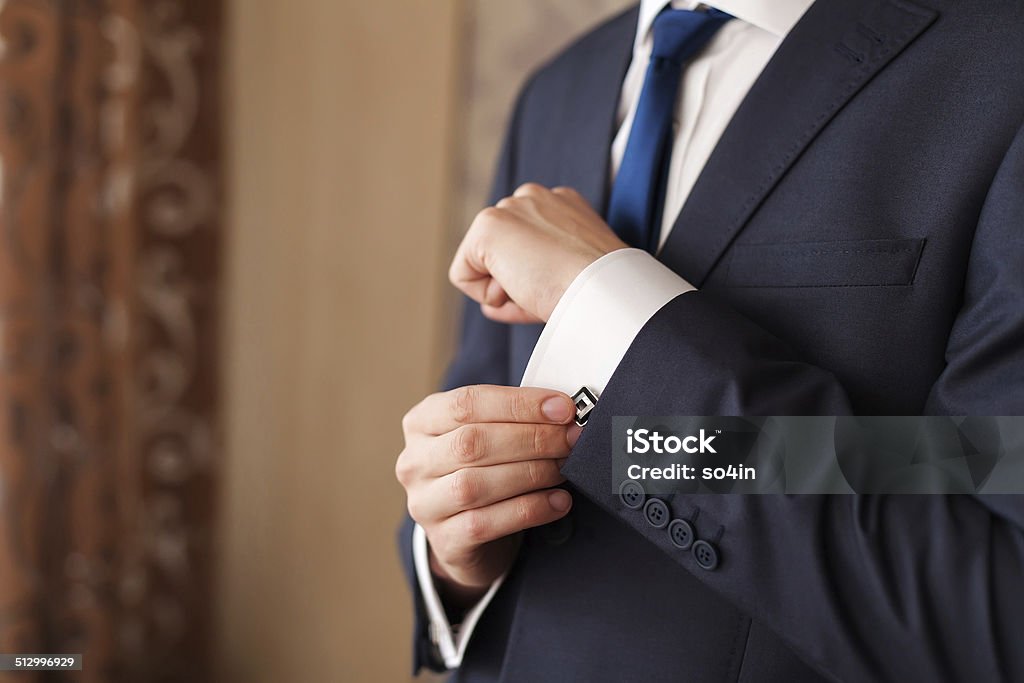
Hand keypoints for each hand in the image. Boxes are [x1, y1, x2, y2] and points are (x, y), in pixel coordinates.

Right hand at [396, 385, 581, 604]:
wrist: (467, 534)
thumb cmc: (483, 470)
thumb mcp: (488, 434)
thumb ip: (514, 419)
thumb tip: (562, 410)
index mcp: (422, 422)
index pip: (467, 403)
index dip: (518, 404)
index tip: (562, 408)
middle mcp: (415, 462)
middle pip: (472, 442)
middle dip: (531, 438)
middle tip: (571, 439)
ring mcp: (424, 504)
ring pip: (474, 484)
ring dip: (531, 473)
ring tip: (564, 469)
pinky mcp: (444, 540)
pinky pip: (485, 523)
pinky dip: (529, 510)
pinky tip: (558, 502)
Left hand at [449, 183, 627, 323]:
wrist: (604, 290)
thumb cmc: (598, 290)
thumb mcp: (573, 275)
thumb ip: (537, 276)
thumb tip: (492, 302)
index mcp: (561, 205)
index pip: (525, 247)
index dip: (534, 281)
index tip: (559, 291)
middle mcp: (533, 197)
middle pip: (501, 255)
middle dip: (516, 284)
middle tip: (550, 294)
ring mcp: (509, 207)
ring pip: (482, 265)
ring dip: (506, 289)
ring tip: (540, 289)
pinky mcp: (487, 225)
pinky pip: (463, 276)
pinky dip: (487, 294)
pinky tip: (521, 287)